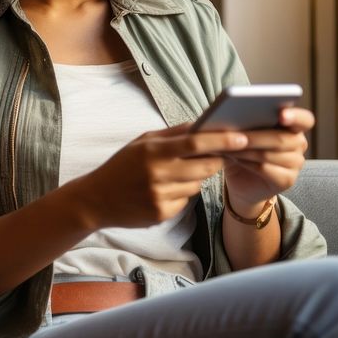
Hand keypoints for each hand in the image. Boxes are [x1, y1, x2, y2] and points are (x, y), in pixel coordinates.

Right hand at [67, 124, 250, 230]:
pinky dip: (182, 194)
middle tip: (212, 156)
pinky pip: (186, 201)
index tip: (242, 137)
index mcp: (152, 150)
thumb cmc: (121, 165)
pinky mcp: (161, 214)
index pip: (195, 143)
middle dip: (214, 160)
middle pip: (204, 166)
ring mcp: (160, 195)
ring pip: (198, 185)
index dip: (222, 140)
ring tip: (173, 175)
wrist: (96, 199)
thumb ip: (172, 133)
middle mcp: (157, 173)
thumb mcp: (141, 142)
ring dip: (195, 178)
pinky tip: (162, 192)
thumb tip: (202, 123)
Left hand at [223, 107, 313, 215]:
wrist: (242, 179)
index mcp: (293, 125)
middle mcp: (299, 143)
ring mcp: (295, 163)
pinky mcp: (287, 180)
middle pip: (281, 139)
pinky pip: (265, 169)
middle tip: (232, 134)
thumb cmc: (242, 148)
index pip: (304, 120)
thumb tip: (234, 111)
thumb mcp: (243, 131)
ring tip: (227, 146)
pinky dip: (246, 162)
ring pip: (270, 154)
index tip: (281, 115)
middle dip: (254, 137)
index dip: (295, 116)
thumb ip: (246, 120)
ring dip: (245, 150)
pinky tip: (233, 158)